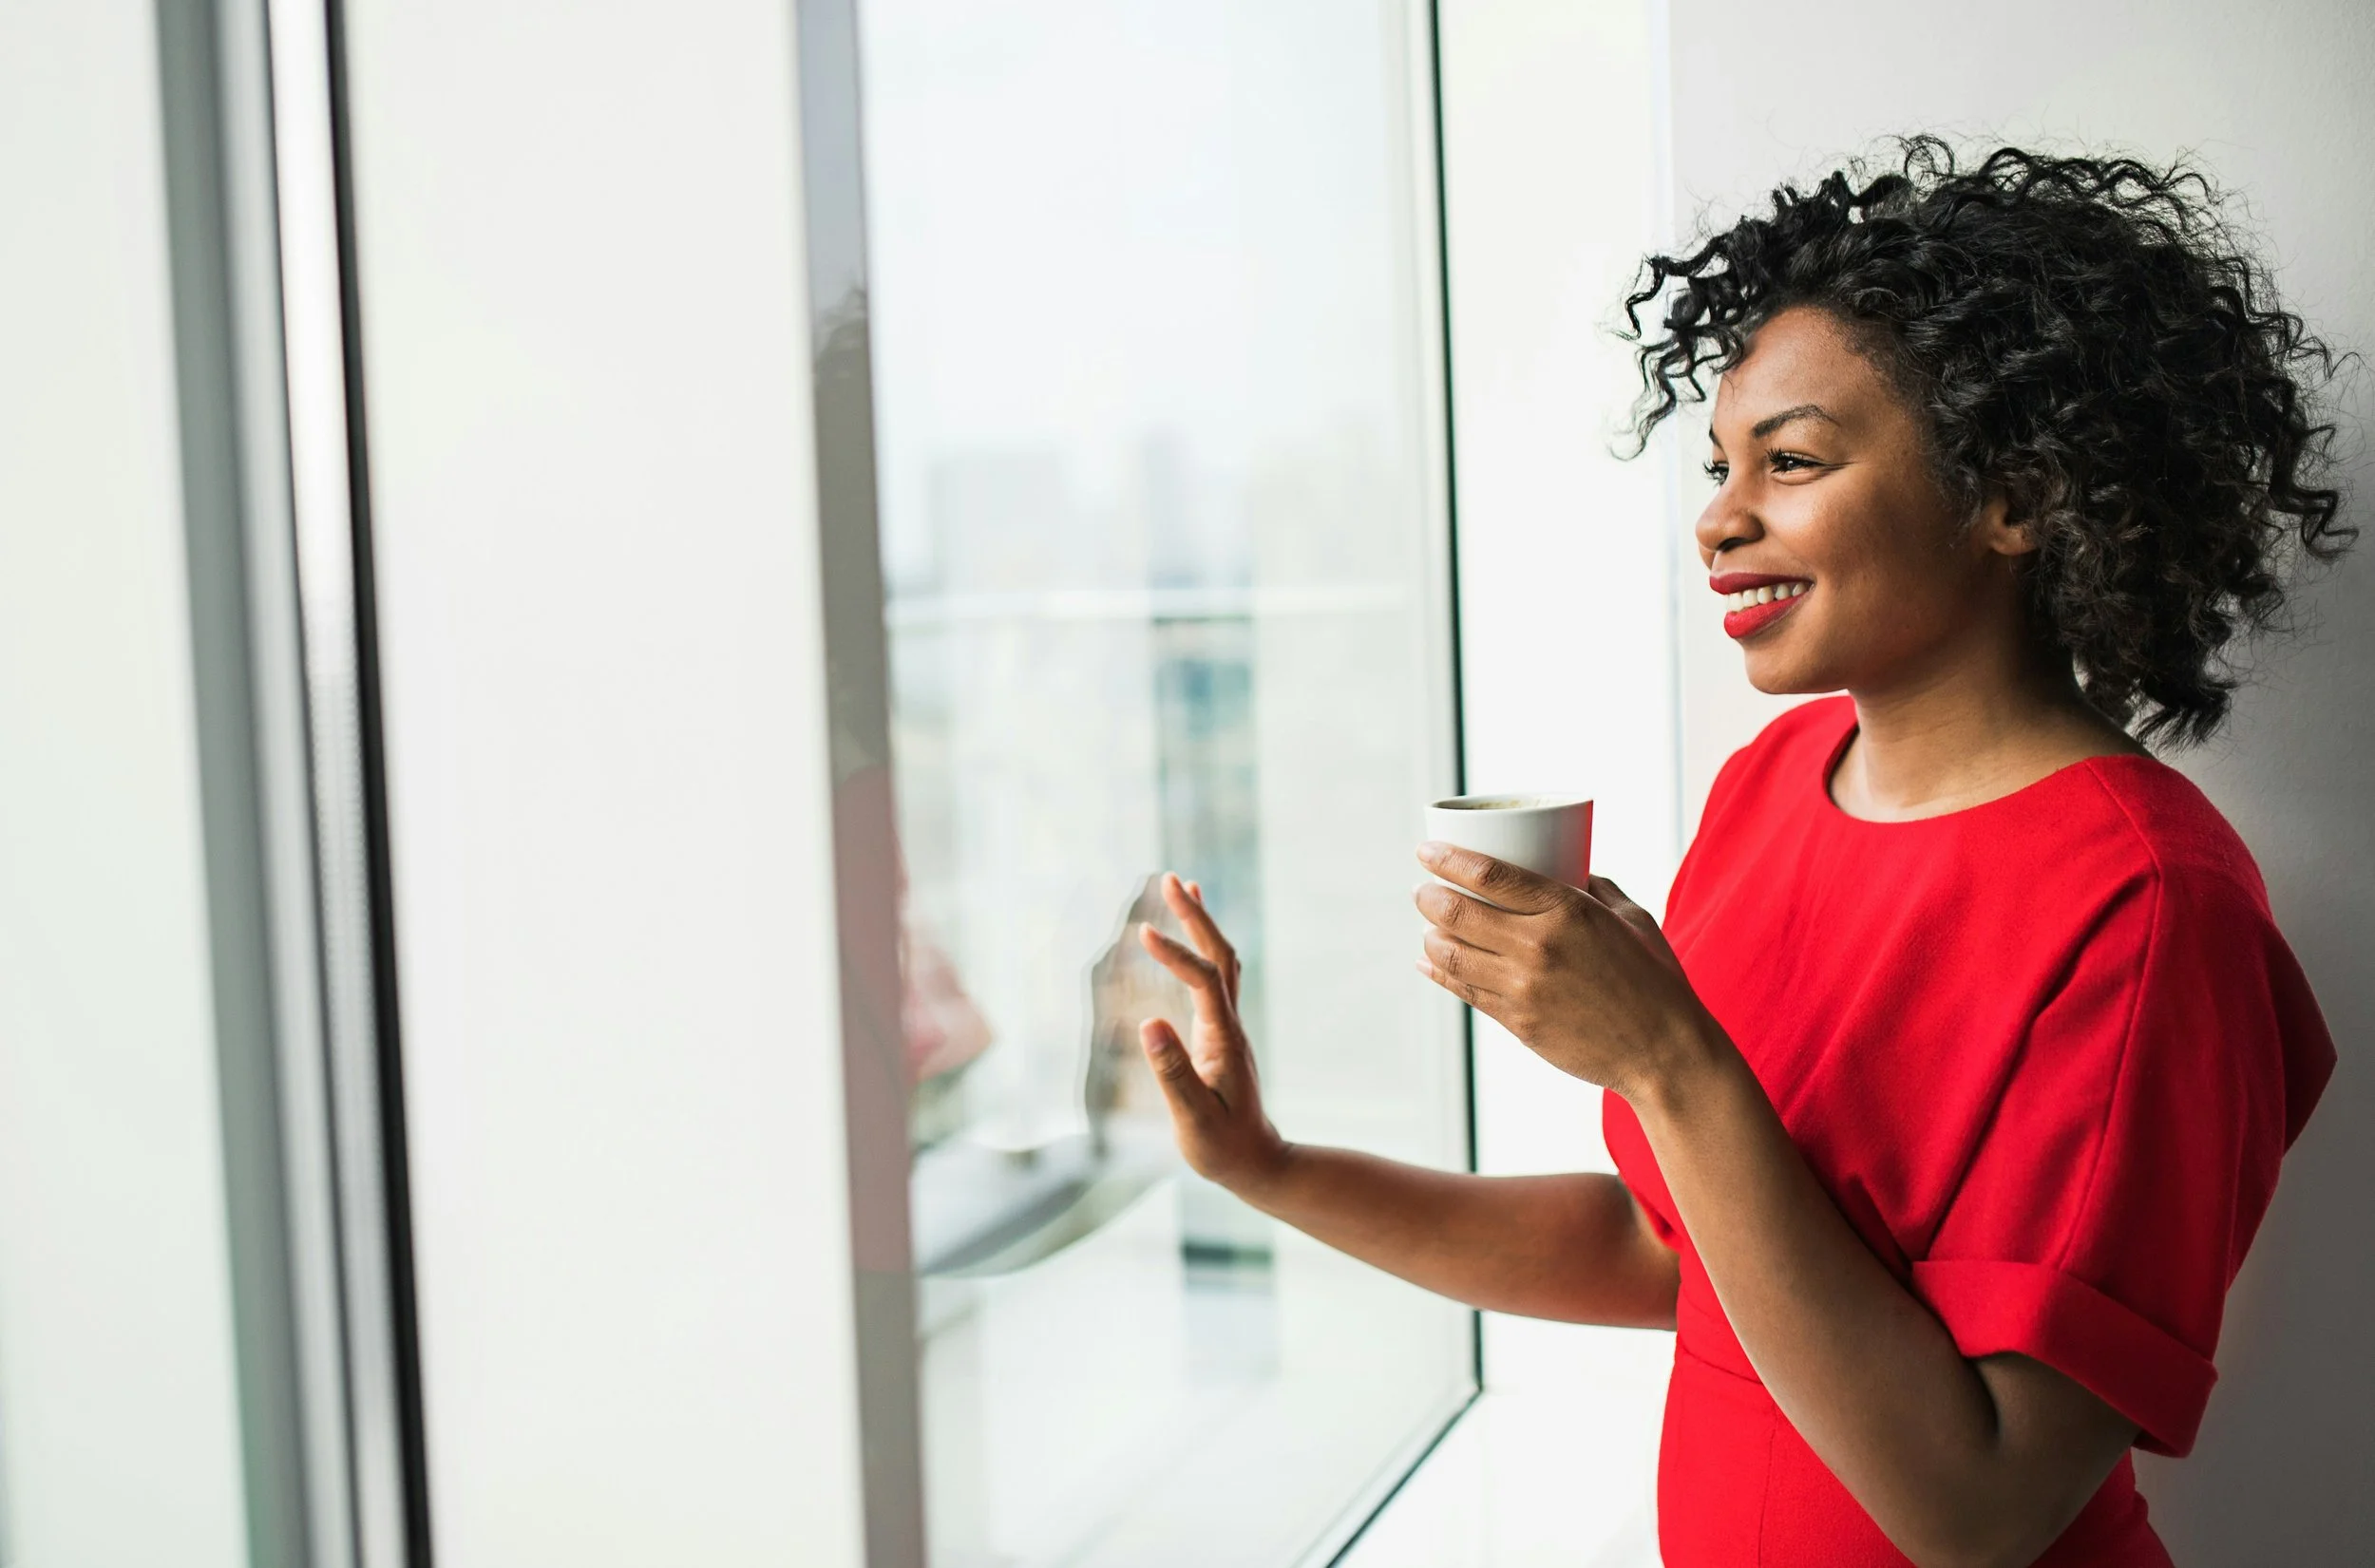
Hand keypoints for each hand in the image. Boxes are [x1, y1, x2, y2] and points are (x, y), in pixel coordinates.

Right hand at [1136, 873, 1289, 1192]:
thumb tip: (1148, 1023)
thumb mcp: (1192, 1116)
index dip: (1176, 954)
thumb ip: (1172, 1072)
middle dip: (1196, 917)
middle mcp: (1230, 1025)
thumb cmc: (1222, 1148)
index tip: (1143, 933)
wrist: (1257, 1164)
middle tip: (1170, 879)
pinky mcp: (1220, 1034)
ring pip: (1222, 962)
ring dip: (1203, 925)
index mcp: (1223, 1039)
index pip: (1204, 980)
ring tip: (1183, 888)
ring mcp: (1227, 1027)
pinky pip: (1215, 979)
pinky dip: (1201, 949)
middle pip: (1220, 956)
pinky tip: (1186, 942)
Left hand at [1412, 842, 1725, 1102]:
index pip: (1487, 874)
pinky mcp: (1517, 1022)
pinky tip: (1428, 961)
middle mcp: (1537, 946)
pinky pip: (1464, 990)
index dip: (1447, 859)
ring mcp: (1523, 988)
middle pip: (1456, 911)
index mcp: (1567, 910)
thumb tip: (1569, 867)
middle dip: (1428, 895)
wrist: (1664, 1052)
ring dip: (1430, 934)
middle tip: (1423, 889)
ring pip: (1450, 953)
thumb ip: (1596, 888)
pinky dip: (1439, 972)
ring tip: (1429, 924)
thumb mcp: (1632, 919)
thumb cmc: (1655, 980)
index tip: (1426, 851)